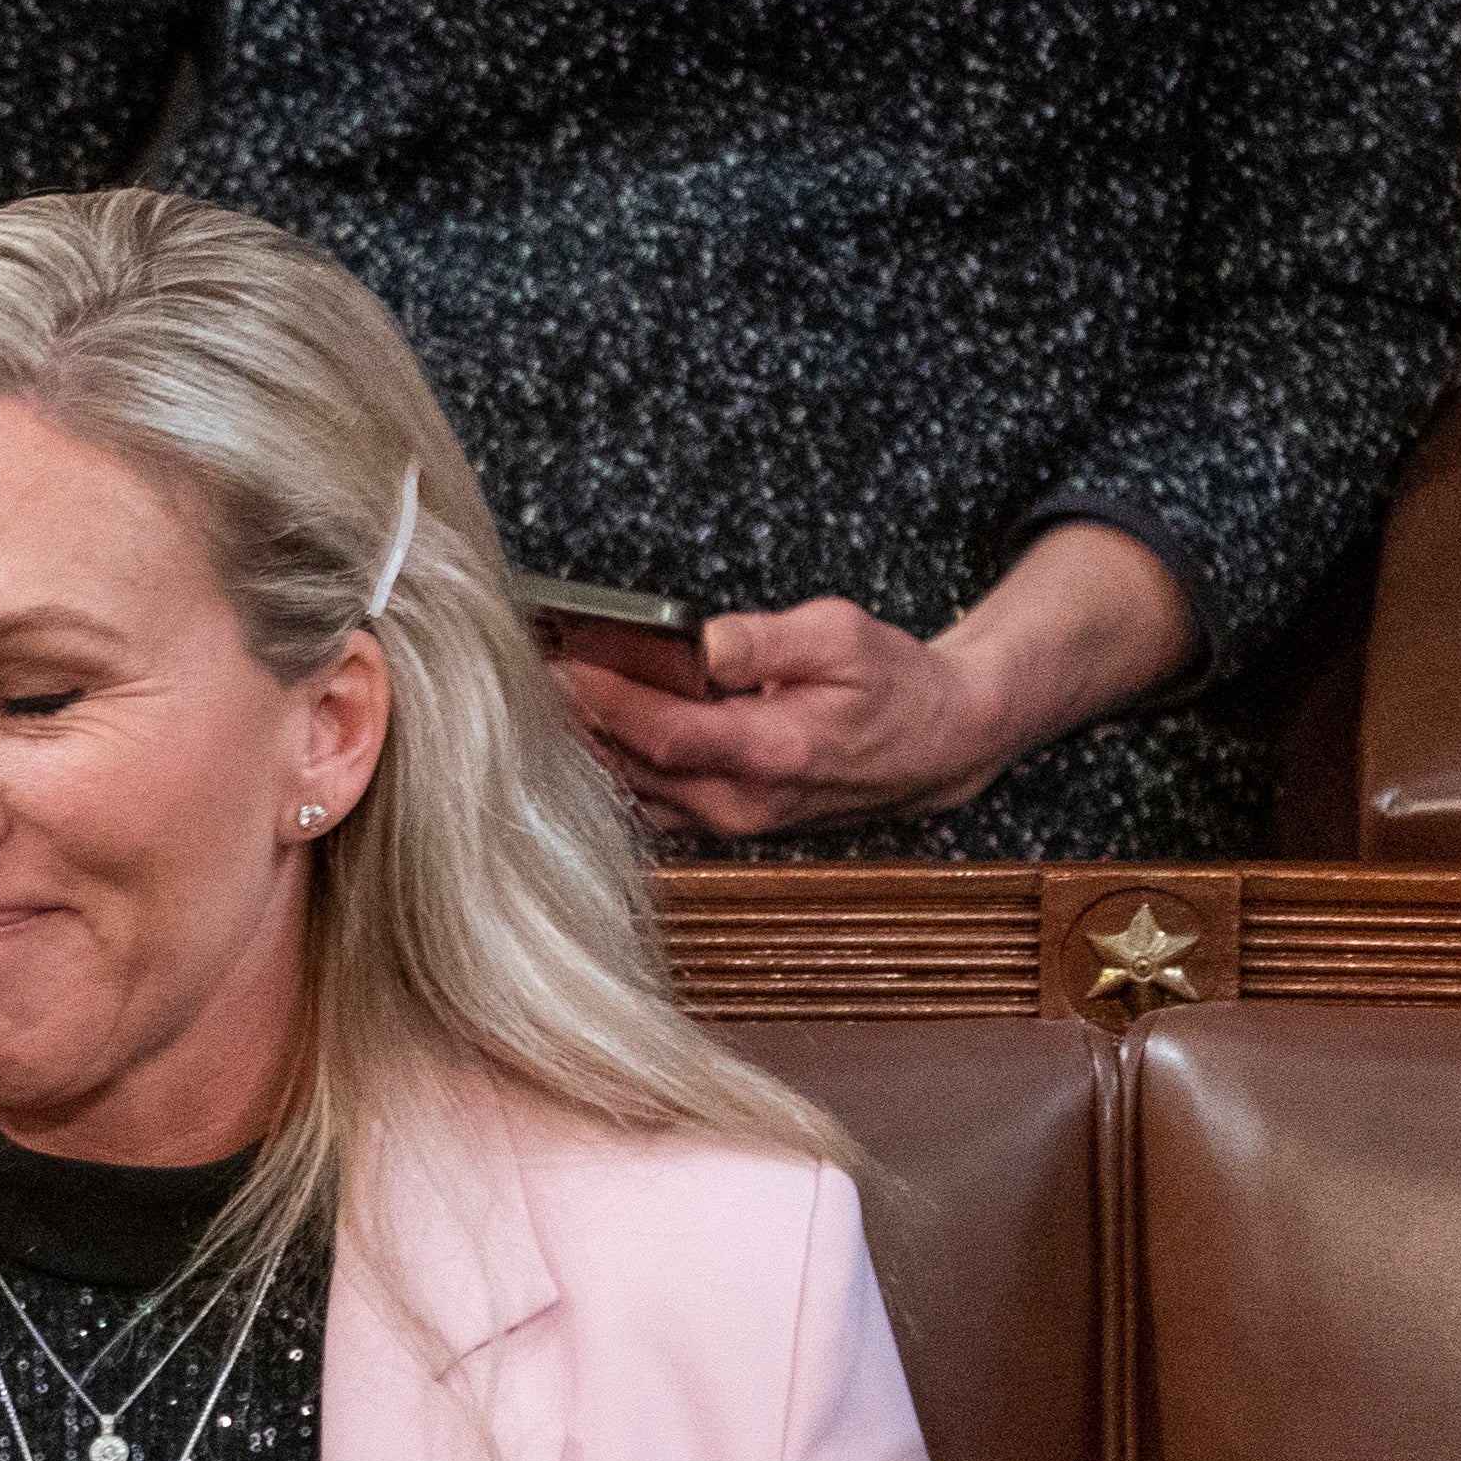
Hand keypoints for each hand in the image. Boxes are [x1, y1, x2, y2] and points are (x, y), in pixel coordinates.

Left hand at [561, 599, 1018, 840]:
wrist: (935, 745)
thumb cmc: (895, 686)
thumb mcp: (843, 636)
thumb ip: (766, 640)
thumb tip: (700, 639)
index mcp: (774, 753)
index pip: (666, 735)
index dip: (606, 704)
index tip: (558, 666)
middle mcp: (742, 802)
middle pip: (632, 770)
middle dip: (577, 723)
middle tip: (525, 675)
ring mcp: (727, 821)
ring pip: (632, 793)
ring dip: (586, 750)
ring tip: (541, 699)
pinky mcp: (719, 823)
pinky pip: (646, 802)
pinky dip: (612, 766)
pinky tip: (582, 731)